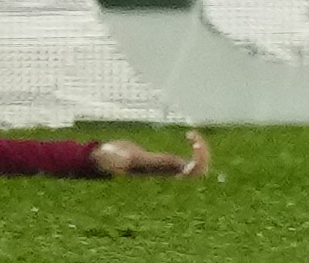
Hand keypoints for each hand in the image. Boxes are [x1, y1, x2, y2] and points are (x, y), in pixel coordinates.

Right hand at [91, 131, 210, 177]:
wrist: (105, 161)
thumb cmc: (111, 160)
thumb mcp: (121, 158)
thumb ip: (129, 160)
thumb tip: (132, 163)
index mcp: (161, 172)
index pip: (191, 172)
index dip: (198, 158)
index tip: (192, 139)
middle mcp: (168, 173)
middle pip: (199, 171)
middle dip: (203, 154)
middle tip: (193, 136)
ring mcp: (168, 169)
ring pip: (196, 166)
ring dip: (201, 151)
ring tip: (192, 135)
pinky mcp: (166, 163)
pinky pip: (190, 160)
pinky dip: (195, 148)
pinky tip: (189, 135)